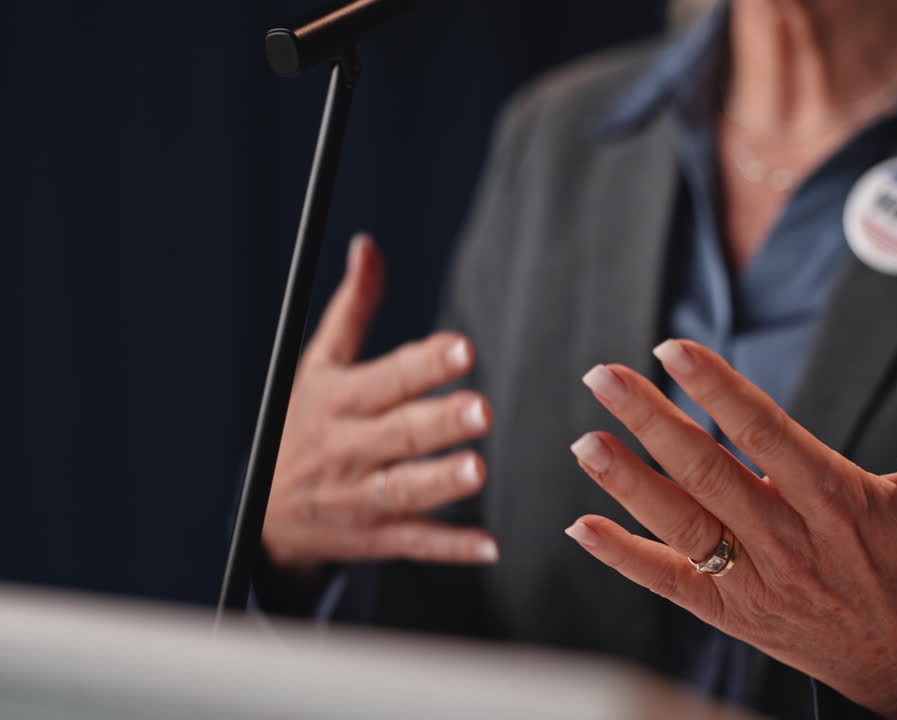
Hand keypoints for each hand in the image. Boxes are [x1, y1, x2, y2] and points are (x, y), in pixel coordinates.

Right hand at [262, 234, 497, 571]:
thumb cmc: (304, 424)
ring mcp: (359, 496)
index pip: (387, 379)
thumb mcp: (317, 366)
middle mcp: (348, 448)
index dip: (424, 364)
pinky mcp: (374, 539)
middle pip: (398, 434)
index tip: (462, 348)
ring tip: (476, 470)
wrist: (264, 518)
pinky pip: (414, 544)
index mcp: (339, 400)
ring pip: (403, 490)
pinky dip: (450, 548)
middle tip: (479, 408)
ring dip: (440, 483)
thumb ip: (352, 308)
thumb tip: (368, 245)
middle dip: (437, 422)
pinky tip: (488, 546)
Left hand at [564, 337, 896, 718]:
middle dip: (653, 423)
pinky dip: (625, 557)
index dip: (718, 391)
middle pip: (711, 474)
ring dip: (630, 483)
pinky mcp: (733, 614)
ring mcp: (757, 582)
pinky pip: (671, 584)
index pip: (766, 435)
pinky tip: (582, 527)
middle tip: (605, 376)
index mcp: (837, 502)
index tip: (672, 350)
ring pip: (684, 526)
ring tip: (586, 440)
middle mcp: (790, 542)